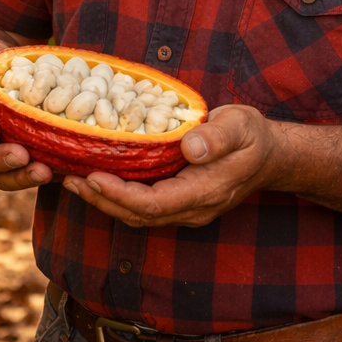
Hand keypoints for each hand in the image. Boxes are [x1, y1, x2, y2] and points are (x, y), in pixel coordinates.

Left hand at [63, 104, 282, 227]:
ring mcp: (185, 208)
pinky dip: (117, 194)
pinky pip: (143, 204)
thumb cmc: (253, 137)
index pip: (154, 205)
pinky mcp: (179, 200)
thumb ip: (217, 137)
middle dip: (102, 200)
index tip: (93, 177)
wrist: (270, 156)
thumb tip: (190, 147)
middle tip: (70, 179)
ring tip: (74, 180)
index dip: (120, 195)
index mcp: (204, 193)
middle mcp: (192, 209)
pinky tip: (98, 178)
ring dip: (105, 200)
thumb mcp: (240, 127)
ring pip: (138, 214)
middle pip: (138, 215)